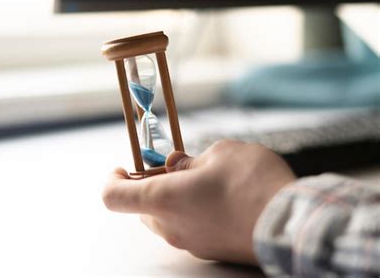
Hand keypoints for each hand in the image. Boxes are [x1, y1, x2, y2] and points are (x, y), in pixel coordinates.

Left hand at [102, 140, 295, 264]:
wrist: (291, 224)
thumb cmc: (253, 184)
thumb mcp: (220, 153)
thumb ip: (190, 160)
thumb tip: (177, 165)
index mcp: (163, 199)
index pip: (114, 197)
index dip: (113, 180)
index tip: (123, 168)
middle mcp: (171, 227)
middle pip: (142, 208)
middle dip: (152, 186)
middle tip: (176, 168)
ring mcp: (191, 243)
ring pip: (167, 219)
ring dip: (175, 199)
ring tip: (205, 180)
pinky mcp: (211, 251)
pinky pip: (190, 229)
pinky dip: (193, 212)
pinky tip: (221, 198)